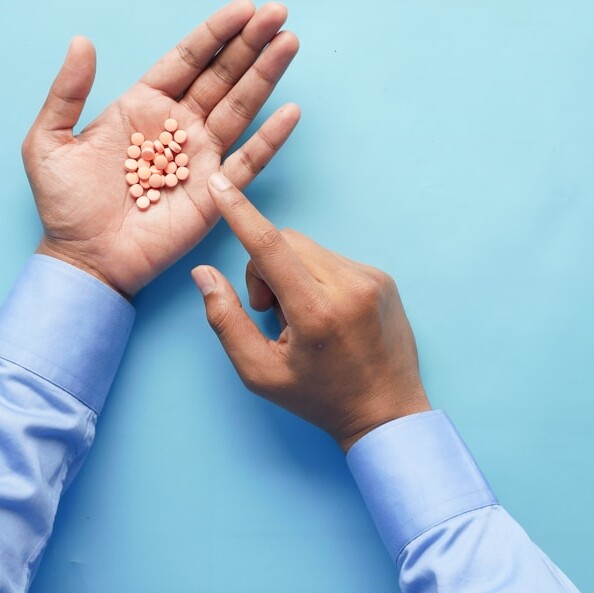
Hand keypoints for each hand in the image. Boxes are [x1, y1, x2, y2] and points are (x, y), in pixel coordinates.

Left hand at [22, 0, 299, 297]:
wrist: (84, 258)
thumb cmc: (65, 204)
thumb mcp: (49, 141)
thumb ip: (67, 92)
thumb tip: (82, 41)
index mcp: (144, 107)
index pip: (187, 60)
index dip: (215, 33)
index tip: (244, 7)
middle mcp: (179, 126)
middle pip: (221, 75)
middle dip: (250, 44)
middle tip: (279, 13)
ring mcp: (200, 157)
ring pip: (240, 108)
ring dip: (266, 76)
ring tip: (290, 43)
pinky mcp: (215, 192)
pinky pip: (247, 161)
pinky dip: (269, 138)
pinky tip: (290, 111)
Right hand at [192, 174, 430, 452]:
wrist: (388, 412)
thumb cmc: (319, 398)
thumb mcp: (260, 372)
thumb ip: (226, 319)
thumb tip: (203, 273)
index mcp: (317, 312)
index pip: (269, 246)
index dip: (239, 212)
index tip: (221, 183)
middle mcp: (349, 286)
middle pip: (285, 242)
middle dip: (265, 268)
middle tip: (271, 310)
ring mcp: (371, 278)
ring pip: (308, 248)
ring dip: (292, 272)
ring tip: (303, 318)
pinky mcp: (382, 277)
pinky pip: (332, 258)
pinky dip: (316, 276)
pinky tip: (326, 313)